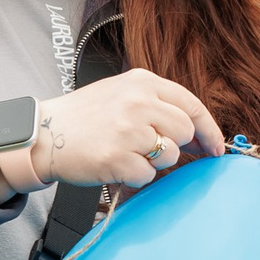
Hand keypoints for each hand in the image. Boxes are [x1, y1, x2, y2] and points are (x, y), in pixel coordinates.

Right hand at [26, 71, 222, 189]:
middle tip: (154, 150)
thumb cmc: (84, 117)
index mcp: (142, 82)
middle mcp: (138, 102)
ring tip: (127, 153)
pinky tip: (116, 165)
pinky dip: (135, 177)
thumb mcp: (121, 93)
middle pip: (185, 131)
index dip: (209, 130)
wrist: (45, 133)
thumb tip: (198, 132)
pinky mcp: (117, 157)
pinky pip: (148, 175)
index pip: (192, 105)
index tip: (215, 147)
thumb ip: (157, 104)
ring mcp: (128, 130)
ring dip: (154, 162)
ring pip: (170, 155)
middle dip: (177, 146)